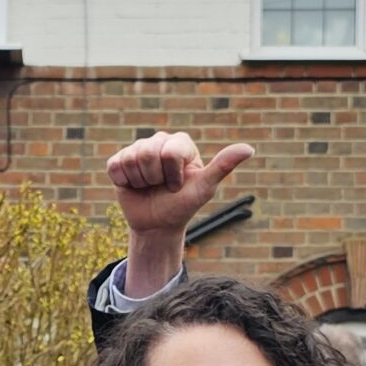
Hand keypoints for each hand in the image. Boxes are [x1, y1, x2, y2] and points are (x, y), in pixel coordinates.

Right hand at [105, 131, 253, 239]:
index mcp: (181, 143)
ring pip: (131, 159)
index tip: (178, 185)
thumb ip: (223, 166)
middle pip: (147, 153)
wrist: (158, 225)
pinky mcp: (119, 161)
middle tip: (162, 187)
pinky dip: (124, 182)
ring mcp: (138, 149)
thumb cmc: (183, 206)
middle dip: (155, 178)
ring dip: (140, 181)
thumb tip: (249, 149)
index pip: (170, 151)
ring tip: (149, 187)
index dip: (172, 174)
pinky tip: (134, 186)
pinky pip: (115, 166)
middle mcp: (160, 140)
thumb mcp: (204, 188)